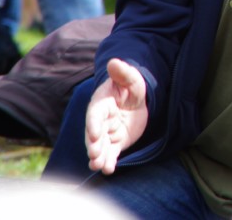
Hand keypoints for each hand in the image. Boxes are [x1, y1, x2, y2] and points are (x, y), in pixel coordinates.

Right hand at [85, 59, 148, 174]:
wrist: (138, 100)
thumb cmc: (132, 86)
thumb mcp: (131, 78)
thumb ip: (123, 73)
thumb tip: (114, 62)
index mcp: (102, 103)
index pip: (95, 114)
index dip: (93, 124)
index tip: (95, 133)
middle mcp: (101, 120)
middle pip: (94, 134)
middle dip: (93, 144)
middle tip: (95, 153)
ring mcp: (108, 133)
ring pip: (100, 147)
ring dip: (98, 156)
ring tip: (98, 166)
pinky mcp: (116, 143)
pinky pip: (111, 153)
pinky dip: (108, 162)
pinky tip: (108, 170)